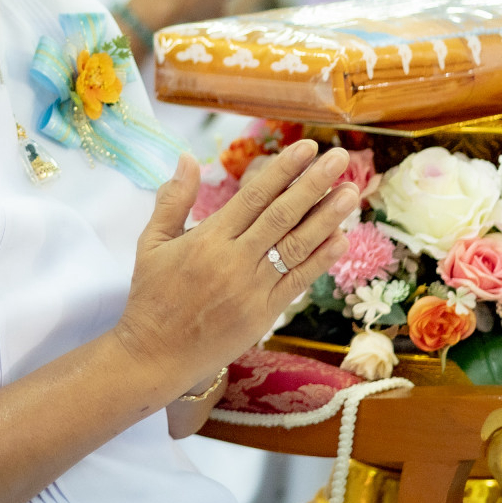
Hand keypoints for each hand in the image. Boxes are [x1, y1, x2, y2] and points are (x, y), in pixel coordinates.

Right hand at [113, 141, 356, 394]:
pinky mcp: (262, 315)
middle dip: (314, 183)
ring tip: (350, 193)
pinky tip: (340, 239)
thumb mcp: (151, 242)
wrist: (154, 354)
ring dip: (327, 218)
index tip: (307, 148)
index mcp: (207, 238)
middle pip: (282, 215)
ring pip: (296, 246)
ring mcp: (252, 289)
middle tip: (341, 158)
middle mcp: (234, 260)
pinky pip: (297, 282)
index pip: (254, 196)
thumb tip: (186, 157)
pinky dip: (320, 260)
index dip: (284, 170)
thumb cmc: (151, 296)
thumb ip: (172, 199)